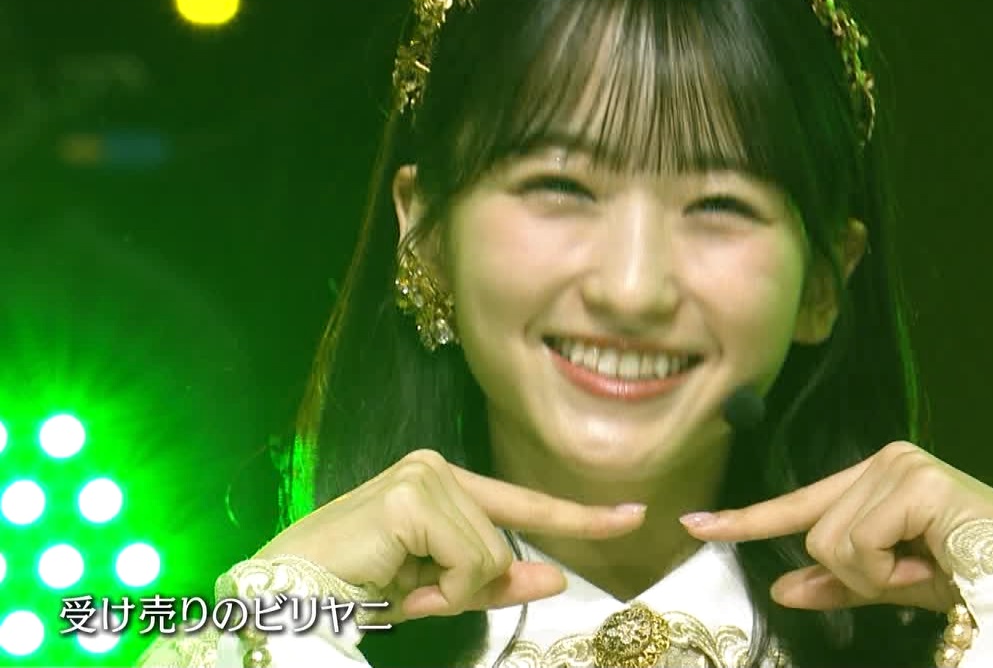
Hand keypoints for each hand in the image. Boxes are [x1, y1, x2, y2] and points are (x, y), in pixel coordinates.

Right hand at [254, 449, 645, 619]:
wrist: (288, 595)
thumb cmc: (359, 587)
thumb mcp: (441, 588)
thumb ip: (498, 580)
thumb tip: (558, 576)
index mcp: (444, 482)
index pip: (524, 504)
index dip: (580, 516)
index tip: (633, 516)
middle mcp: (437, 467)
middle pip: (504, 542)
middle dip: (471, 585)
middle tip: (415, 594)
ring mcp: (425, 476)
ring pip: (489, 555)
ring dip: (452, 591)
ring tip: (402, 588)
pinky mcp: (411, 496)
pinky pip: (467, 561)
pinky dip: (441, 590)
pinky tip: (400, 583)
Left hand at [682, 441, 992, 612]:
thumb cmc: (972, 579)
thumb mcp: (891, 585)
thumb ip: (838, 583)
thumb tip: (784, 586)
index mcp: (876, 479)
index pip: (799, 504)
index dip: (745, 520)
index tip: (693, 525)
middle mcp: (885, 460)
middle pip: (814, 532)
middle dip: (859, 575)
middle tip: (913, 577)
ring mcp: (900, 465)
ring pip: (833, 542)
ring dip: (878, 577)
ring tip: (928, 570)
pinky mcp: (915, 480)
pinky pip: (861, 544)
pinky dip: (891, 574)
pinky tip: (931, 566)